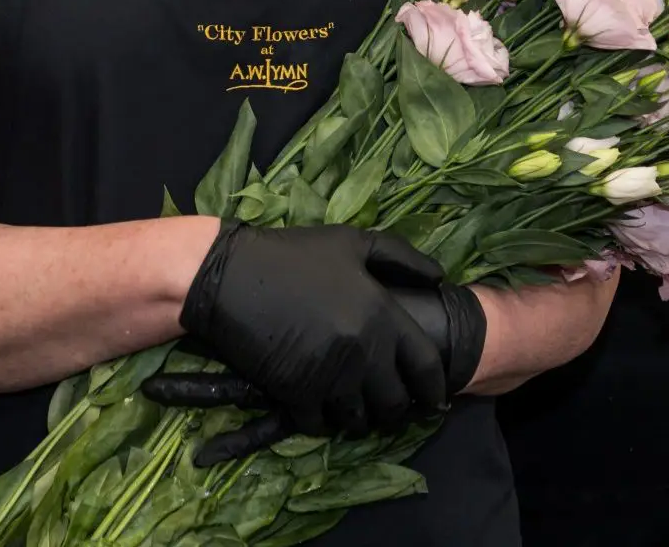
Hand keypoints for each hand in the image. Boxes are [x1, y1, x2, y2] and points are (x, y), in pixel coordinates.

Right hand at [138, 224, 469, 465]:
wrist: (228, 274)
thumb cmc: (291, 254)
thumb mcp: (351, 243)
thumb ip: (400, 256)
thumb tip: (439, 278)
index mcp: (382, 314)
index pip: (425, 366)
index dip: (433, 388)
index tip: (432, 399)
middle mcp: (363, 350)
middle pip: (395, 401)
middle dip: (393, 409)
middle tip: (385, 408)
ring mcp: (330, 375)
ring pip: (359, 418)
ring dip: (358, 418)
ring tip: (353, 411)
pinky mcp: (297, 392)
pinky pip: (321, 424)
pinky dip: (322, 421)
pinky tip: (317, 408)